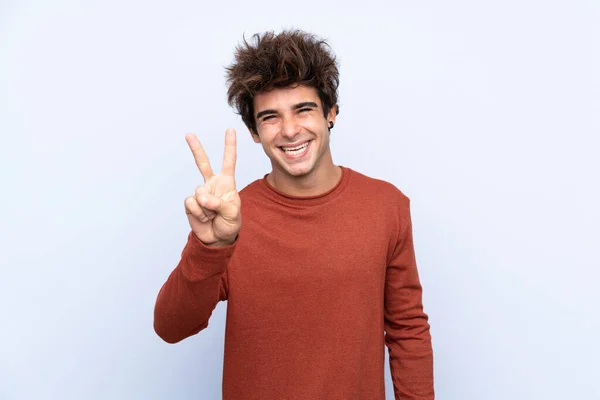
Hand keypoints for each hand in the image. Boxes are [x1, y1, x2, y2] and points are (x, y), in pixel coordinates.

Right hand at [184, 128, 240, 245]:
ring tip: (213, 215)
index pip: (229, 161)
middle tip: (189, 134)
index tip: (230, 130)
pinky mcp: (191, 203)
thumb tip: (201, 197)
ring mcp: (200, 193)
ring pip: (200, 193)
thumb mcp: (232, 214)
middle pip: (203, 163)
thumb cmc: (230, 224)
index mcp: (227, 183)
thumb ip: (219, 204)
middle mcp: (212, 184)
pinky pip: (192, 204)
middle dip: (196, 148)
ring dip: (207, 208)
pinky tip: (204, 218)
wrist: (217, 238)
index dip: (230, 146)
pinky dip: (199, 213)